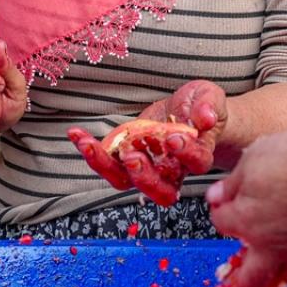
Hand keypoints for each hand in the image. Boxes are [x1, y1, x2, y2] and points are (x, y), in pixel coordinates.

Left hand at [68, 79, 226, 204]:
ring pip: (126, 181)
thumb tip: (205, 119)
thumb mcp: (209, 97)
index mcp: (198, 156)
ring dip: (105, 166)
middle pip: (159, 190)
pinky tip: (77, 134)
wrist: (188, 111)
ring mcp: (147, 167)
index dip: (187, 154)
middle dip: (144, 177)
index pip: (196, 163)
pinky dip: (90, 150)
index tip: (175, 138)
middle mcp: (172, 171)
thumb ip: (208, 106)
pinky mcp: (126, 158)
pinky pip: (107, 163)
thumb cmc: (201, 106)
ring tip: (88, 145)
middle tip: (132, 155)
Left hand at [207, 127, 286, 286]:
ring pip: (283, 273)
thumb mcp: (253, 159)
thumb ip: (232, 184)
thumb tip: (217, 196)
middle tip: (236, 274)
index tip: (223, 199)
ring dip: (275, 271)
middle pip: (249, 276)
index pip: (220, 222)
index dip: (220, 207)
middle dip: (240, 277)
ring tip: (272, 263)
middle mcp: (270, 242)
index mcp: (245, 222)